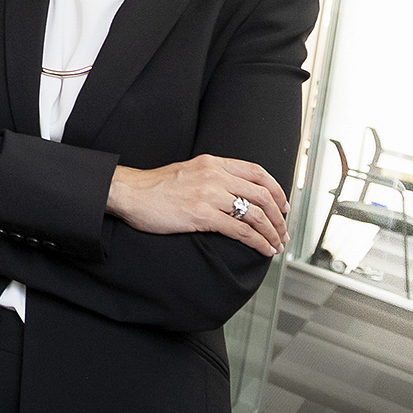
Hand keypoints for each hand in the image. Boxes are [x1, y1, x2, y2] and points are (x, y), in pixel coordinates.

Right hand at [107, 155, 288, 256]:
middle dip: (279, 217)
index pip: (257, 171)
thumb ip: (212, 177)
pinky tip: (262, 249)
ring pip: (256, 213)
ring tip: (276, 244)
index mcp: (213, 162)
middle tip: (283, 231)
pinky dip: (258, 242)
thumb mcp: (189, 171)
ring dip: (272, 232)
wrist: (129, 193)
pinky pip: (240, 230)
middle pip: (262, 194)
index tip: (283, 205)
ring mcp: (209, 195)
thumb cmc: (155, 187)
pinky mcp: (202, 215)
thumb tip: (234, 192)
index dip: (276, 190)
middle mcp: (215, 175)